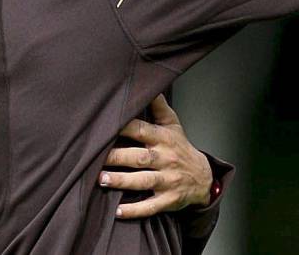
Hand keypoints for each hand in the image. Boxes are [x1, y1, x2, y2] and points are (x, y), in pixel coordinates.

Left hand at [99, 95, 213, 218]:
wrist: (203, 177)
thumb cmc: (180, 148)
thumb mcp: (173, 126)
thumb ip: (159, 107)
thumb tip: (150, 85)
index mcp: (163, 139)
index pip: (142, 130)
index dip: (124, 127)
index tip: (105, 125)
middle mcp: (165, 159)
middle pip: (139, 157)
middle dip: (118, 157)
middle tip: (95, 157)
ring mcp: (167, 181)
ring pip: (143, 181)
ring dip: (122, 181)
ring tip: (102, 180)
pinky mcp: (168, 200)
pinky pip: (150, 207)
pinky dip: (134, 210)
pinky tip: (117, 212)